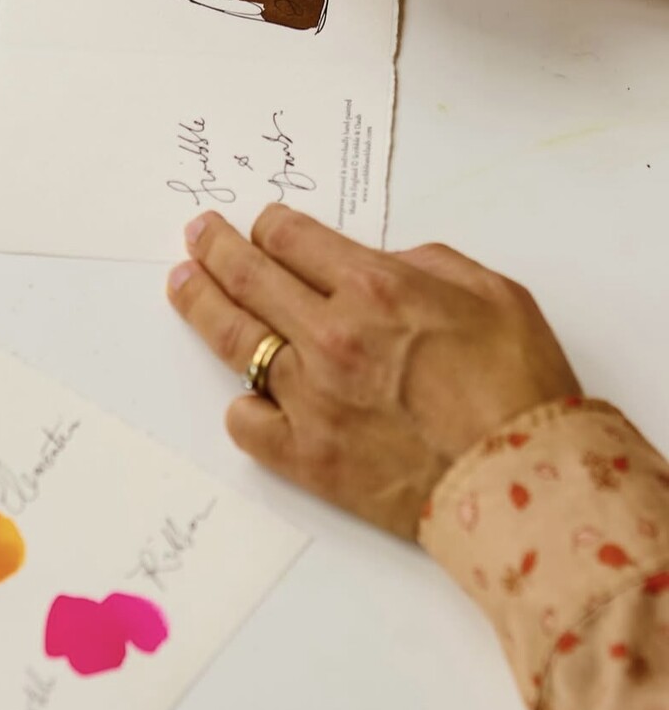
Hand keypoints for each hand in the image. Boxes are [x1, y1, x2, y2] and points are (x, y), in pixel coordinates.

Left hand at [167, 206, 580, 538]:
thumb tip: (385, 263)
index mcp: (374, 288)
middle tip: (198, 234)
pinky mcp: (307, 456)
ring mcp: (311, 398)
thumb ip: (428, 263)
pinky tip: (246, 394)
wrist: (526, 484)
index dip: (272, 226)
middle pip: (250, 277)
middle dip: (218, 247)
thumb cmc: (520, 388)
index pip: (292, 239)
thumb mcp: (494, 293)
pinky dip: (243, 405)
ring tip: (182, 283)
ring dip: (200, 303)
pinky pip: (248, 422)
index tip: (264, 225)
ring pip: (235, 339)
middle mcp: (331, 336)